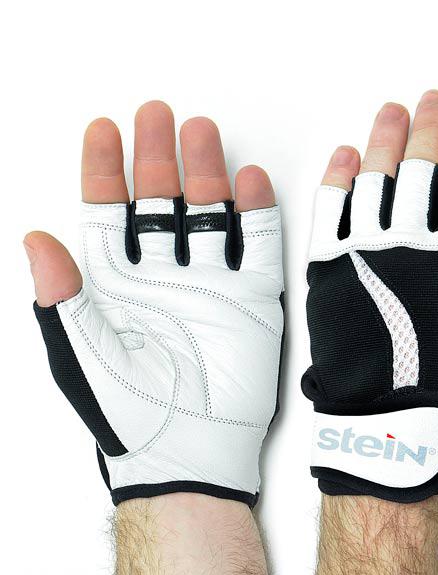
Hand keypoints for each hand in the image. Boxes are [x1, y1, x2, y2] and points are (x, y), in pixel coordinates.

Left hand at [25, 101, 283, 506]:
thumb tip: (35, 237)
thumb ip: (59, 296)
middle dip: (157, 157)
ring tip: (201, 133)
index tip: (104, 129)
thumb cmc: (129, 412)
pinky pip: (258, 246)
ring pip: (208, 215)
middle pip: (160, 202)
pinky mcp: (253, 298)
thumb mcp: (80, 353)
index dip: (105, 170)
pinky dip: (257, 214)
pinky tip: (250, 181)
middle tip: (157, 114)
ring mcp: (211, 283)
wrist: (191, 452)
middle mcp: (164, 276)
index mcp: (118, 284)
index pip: (108, 213)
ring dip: (206, 174)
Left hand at [303, 91, 437, 503]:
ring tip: (391, 111)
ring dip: (386, 140)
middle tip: (434, 99)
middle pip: (424, 169)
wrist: (383, 428)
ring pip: (376, 179)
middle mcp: (411, 247)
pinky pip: (329, 211)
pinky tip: (346, 157)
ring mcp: (362, 253)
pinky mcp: (325, 269)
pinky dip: (337, 180)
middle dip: (432, 128)